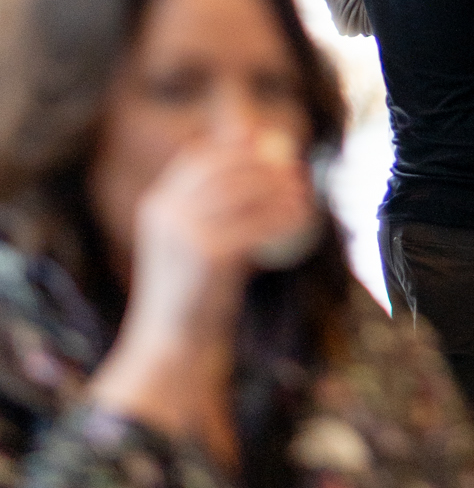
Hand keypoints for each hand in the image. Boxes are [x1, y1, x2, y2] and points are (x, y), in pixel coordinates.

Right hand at [123, 132, 315, 353]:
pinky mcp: (208, 252)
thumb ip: (214, 205)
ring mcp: (184, 230)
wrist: (172, 342)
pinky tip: (301, 219)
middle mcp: (167, 211)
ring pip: (246, 193)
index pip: (200, 158)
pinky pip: (257, 223)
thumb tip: (249, 164)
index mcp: (157, 204)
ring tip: (303, 195)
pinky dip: (284, 217)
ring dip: (281, 189)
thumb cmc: (191, 290)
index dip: (236, 146)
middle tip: (295, 170)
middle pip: (227, 169)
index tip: (269, 145)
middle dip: (266, 165)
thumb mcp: (190, 240)